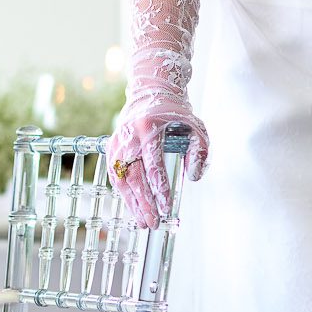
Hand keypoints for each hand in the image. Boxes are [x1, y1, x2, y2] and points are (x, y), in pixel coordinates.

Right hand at [106, 110, 207, 229]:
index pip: (153, 166)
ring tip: (141, 222)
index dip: (159, 190)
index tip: (166, 209)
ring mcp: (117, 140)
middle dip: (143, 203)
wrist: (152, 88)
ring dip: (131, 202)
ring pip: (120, 178)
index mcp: (149, 127)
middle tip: (152, 223)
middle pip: (134, 176)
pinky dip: (123, 192)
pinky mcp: (112, 144)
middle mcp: (129, 135)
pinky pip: (114, 173)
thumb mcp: (195, 127)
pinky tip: (132, 205)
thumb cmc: (175, 111)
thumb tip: (193, 176)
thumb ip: (199, 151)